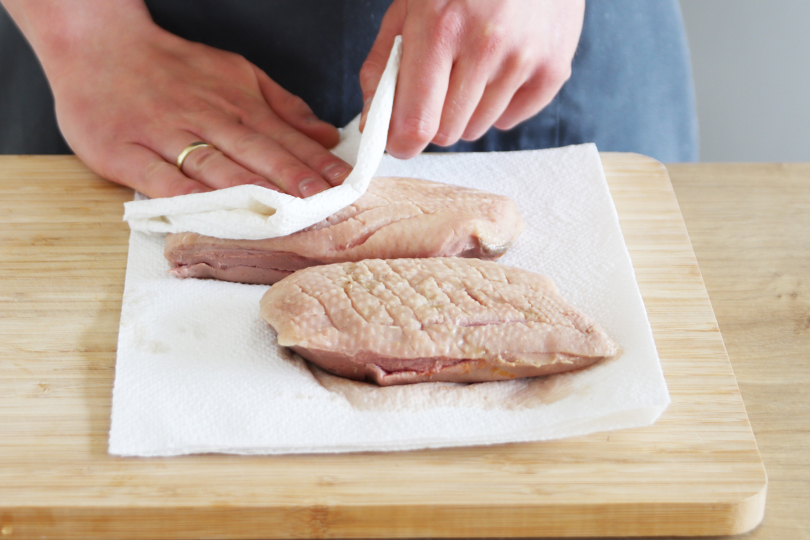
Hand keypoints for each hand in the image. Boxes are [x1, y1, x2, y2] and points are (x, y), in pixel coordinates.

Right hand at [6, 1, 351, 197]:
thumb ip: (281, 106)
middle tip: (322, 199)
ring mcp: (164, 136)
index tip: (343, 183)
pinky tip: (210, 212)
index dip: (314, 161)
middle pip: (255, 151)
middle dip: (292, 177)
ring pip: (214, 166)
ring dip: (251, 189)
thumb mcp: (235, 73)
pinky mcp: (126, 153)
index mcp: (235, 103)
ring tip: (282, 211)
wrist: (97, 45)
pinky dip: (185, 195)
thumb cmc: (172, 67)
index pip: (283, 136)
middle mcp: (205, 118)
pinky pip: (159, 179)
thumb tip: (326, 134)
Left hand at [359, 0, 584, 157]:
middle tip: (438, 83)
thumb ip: (383, 66)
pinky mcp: (553, 68)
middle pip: (447, 133)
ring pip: (477, 129)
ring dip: (466, 110)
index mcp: (439, 27)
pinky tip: (499, 68)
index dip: (401, 142)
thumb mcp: (409, 6)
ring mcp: (525, 57)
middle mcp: (485, 44)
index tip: (397, 141)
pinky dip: (499, 104)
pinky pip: (511, 120)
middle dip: (434, 117)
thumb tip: (371, 125)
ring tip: (471, 67)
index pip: (416, 122)